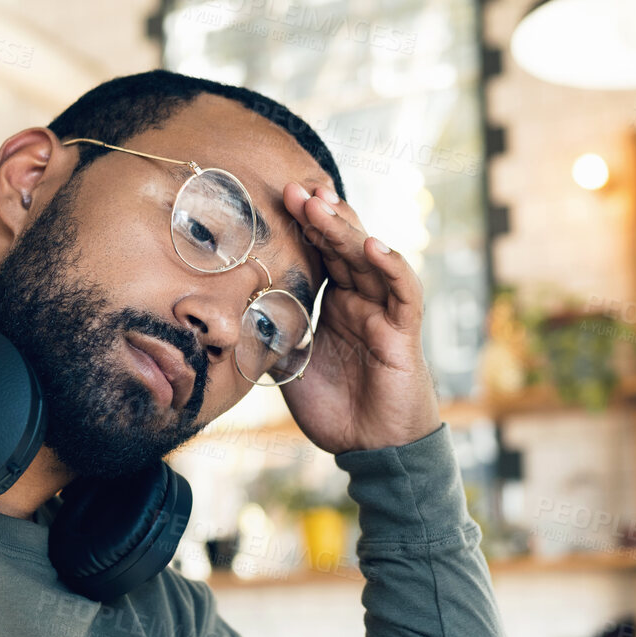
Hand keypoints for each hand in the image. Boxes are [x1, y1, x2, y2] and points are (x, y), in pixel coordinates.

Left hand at [277, 183, 439, 453]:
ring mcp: (385, 311)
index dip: (304, 226)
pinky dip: (390, 264)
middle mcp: (362, 299)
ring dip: (347, 229)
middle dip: (319, 215)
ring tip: (323, 204)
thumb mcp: (291, 367)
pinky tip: (370, 244)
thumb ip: (271, 338)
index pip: (322, 253)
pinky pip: (402, 290)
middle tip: (294, 188)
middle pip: (343, 245)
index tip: (278, 199)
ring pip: (369, 258)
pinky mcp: (403, 331)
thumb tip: (232, 318)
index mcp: (337, 303)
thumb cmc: (337, 408)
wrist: (371, 448)